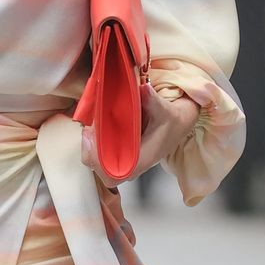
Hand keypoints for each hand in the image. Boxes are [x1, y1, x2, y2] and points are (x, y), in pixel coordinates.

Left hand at [80, 83, 200, 185]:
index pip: (113, 174)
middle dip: (90, 151)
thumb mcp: (164, 109)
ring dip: (91, 147)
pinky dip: (95, 143)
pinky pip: (101, 156)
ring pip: (99, 164)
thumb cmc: (170, 121)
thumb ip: (153, 101)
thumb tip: (145, 90)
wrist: (176, 124)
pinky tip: (95, 129)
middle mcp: (132, 166)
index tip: (93, 140)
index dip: (98, 162)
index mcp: (141, 160)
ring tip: (91, 128)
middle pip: (101, 171)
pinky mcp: (121, 156)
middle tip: (89, 130)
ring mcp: (125, 163)